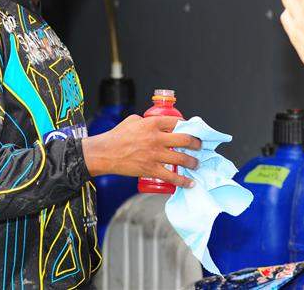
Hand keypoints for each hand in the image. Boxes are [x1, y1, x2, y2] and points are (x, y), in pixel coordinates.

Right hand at [82, 115, 201, 187]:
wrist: (104, 153)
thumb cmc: (116, 136)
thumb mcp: (133, 120)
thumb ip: (147, 121)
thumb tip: (158, 124)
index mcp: (152, 123)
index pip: (177, 122)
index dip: (188, 125)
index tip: (192, 129)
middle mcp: (156, 138)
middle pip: (185, 139)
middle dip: (196, 143)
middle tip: (199, 146)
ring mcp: (154, 155)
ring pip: (181, 158)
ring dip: (193, 162)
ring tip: (196, 163)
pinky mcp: (150, 169)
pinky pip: (171, 176)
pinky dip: (183, 181)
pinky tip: (190, 183)